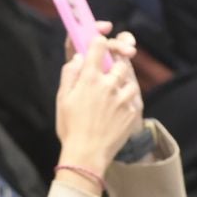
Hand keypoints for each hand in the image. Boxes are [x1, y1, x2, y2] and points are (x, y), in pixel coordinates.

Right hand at [55, 35, 145, 177]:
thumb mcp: (62, 99)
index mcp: (89, 79)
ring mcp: (123, 98)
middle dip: (115, 65)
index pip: (99, 47)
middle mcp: (108, 85)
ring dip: (122, 83)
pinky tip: (117, 110)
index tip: (99, 44)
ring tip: (113, 96)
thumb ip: (70, 74)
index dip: (100, 42)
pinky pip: (134, 97)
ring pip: (129, 80)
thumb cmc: (71, 128)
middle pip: (120, 62)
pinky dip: (127, 100)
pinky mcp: (132, 111)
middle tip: (108, 75)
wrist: (87, 154)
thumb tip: (79, 58)